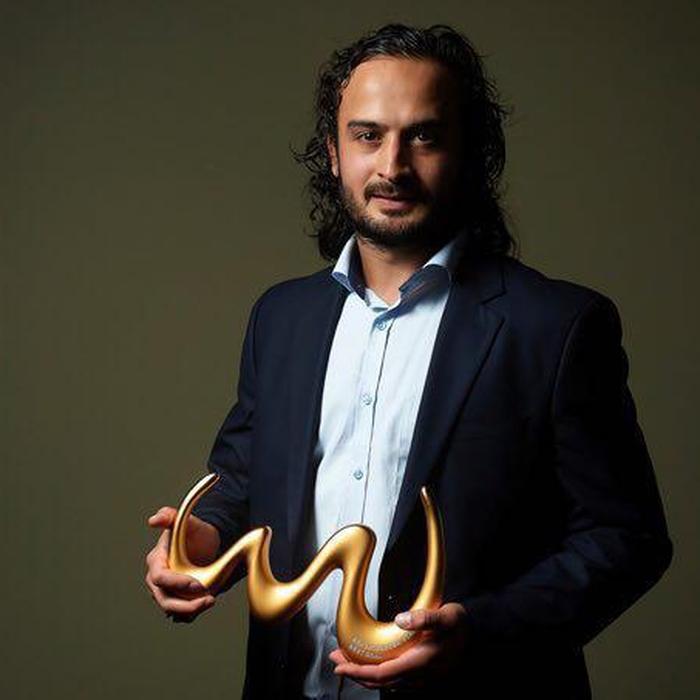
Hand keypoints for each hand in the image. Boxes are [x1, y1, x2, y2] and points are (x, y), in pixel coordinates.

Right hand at [144, 506, 220, 622]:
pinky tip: (206, 604)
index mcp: (156, 560)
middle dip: (185, 604)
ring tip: (210, 601)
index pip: (160, 578)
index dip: (176, 583)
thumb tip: (154, 519)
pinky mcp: (177, 599)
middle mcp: (158, 579)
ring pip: (173, 609)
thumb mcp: (185, 521)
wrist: (205, 542)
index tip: (197, 585)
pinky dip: (192, 613)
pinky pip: (181, 613)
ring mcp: (166, 591)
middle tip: (208, 599)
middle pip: (164, 600)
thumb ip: (170, 516)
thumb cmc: (193, 531)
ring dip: (191, 610)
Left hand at [329, 603, 468, 690]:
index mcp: (420, 662)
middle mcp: (418, 673)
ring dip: (365, 674)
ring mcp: (420, 675)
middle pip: (379, 681)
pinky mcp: (421, 671)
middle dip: (355, 673)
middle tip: (337, 661)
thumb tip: (402, 619)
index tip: (341, 664)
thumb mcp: (444, 616)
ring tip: (349, 661)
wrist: (476, 631)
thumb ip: (424, 618)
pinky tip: (373, 665)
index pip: (381, 673)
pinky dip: (378, 673)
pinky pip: (394, 678)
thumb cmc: (459, 624)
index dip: (359, 671)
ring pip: (386, 681)